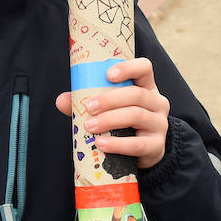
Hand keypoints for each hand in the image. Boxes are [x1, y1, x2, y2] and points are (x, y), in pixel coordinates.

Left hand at [55, 57, 169, 168]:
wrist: (142, 153)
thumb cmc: (123, 125)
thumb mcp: (108, 109)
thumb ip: (86, 102)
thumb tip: (61, 100)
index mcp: (146, 87)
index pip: (144, 68)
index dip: (128, 68)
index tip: (108, 75)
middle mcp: (157, 102)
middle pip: (136, 94)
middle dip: (110, 99)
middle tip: (89, 107)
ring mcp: (159, 124)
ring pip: (137, 115)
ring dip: (110, 119)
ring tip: (90, 126)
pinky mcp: (156, 146)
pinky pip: (138, 144)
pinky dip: (117, 144)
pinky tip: (101, 144)